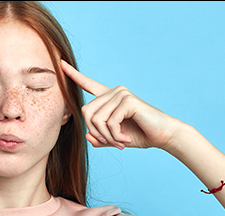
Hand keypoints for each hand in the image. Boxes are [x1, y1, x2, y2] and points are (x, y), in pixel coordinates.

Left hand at [61, 60, 181, 149]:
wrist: (163, 136)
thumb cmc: (140, 135)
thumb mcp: (114, 139)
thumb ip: (99, 138)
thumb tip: (87, 136)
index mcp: (108, 98)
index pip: (87, 84)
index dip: (73, 75)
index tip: (60, 63)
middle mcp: (113, 92)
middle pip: (85, 111)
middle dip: (95, 132)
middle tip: (110, 143)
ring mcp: (121, 94)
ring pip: (96, 119)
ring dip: (107, 137)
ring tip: (120, 142)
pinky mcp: (128, 100)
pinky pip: (109, 122)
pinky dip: (115, 136)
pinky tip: (126, 139)